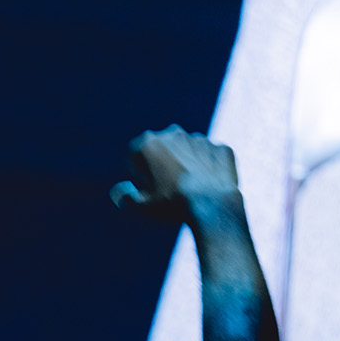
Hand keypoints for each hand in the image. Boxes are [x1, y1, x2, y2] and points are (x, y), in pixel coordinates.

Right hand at [111, 125, 241, 224]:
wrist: (213, 206)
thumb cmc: (173, 204)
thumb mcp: (141, 206)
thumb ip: (124, 197)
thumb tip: (118, 191)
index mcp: (148, 143)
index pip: (134, 154)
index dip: (137, 172)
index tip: (145, 187)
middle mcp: (174, 134)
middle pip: (162, 149)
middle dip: (162, 163)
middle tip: (166, 188)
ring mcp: (200, 140)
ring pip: (187, 151)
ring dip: (185, 164)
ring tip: (189, 189)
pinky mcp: (221, 148)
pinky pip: (210, 157)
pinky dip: (208, 168)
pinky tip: (207, 187)